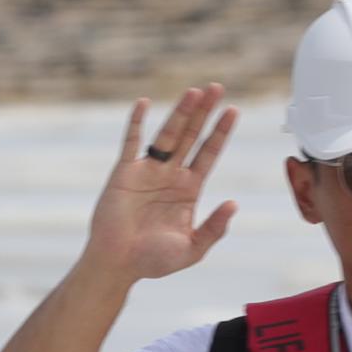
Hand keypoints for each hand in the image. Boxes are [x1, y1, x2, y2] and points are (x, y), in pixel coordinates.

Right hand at [84, 87, 239, 284]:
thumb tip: (234, 203)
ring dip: (180, 113)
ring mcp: (148, 171)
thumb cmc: (154, 261)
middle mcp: (170, 175)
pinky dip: (136, 122)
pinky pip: (131, 142)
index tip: (233, 110)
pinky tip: (144, 103)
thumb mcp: (192, 248)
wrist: (118, 264)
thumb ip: (215, 228)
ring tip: (195, 92)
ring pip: (167, 134)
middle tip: (217, 87)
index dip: (220, 132)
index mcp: (189, 190)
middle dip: (204, 112)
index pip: (209, 153)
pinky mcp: (125, 172)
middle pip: (191, 136)